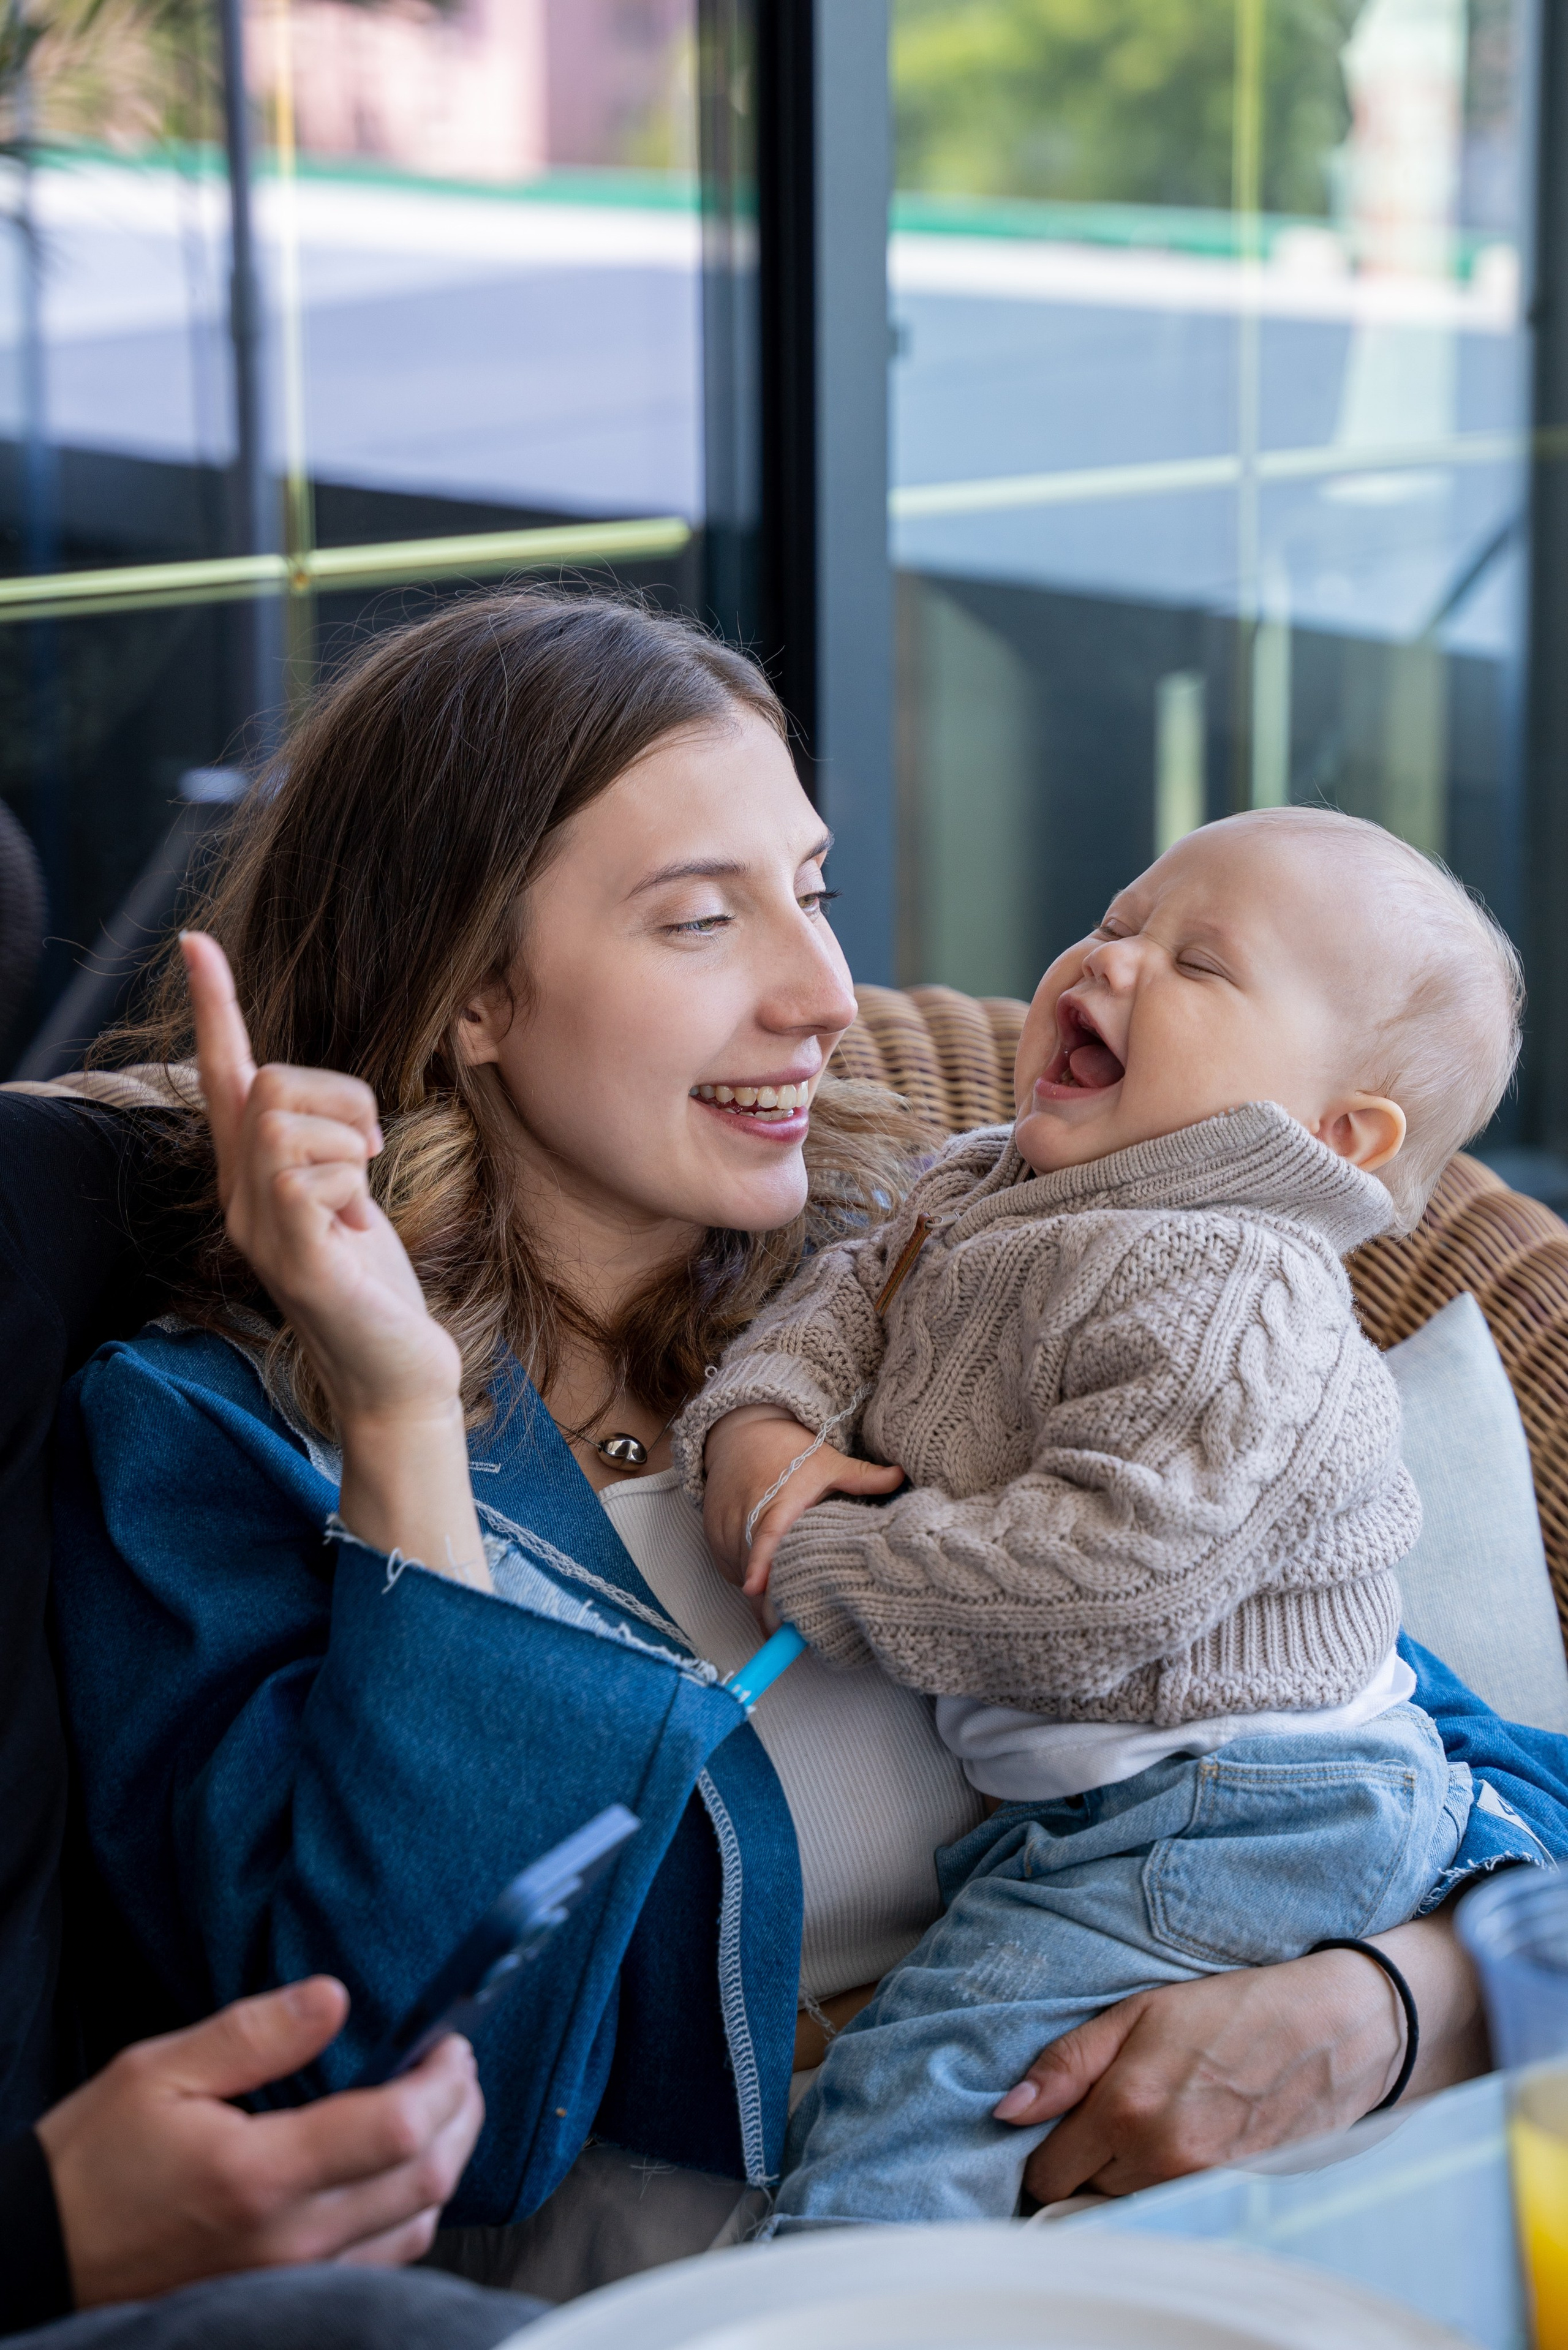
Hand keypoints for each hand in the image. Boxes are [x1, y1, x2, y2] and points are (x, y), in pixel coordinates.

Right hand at [34, 1978, 483, 2307]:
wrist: (45, 2254)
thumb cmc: (95, 2163)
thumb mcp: (159, 2072)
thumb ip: (255, 2034)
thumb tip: (334, 1997)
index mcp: (259, 2174)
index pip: (397, 2129)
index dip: (443, 2079)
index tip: (448, 2040)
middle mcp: (289, 2239)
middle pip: (426, 2178)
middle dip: (461, 2112)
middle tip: (455, 2063)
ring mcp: (293, 2277)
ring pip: (418, 2226)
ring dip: (445, 2159)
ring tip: (439, 2105)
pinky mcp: (288, 2296)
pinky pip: (383, 2260)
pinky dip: (412, 2208)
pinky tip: (400, 2166)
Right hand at [184, 932, 457, 1431]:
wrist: (397, 1373)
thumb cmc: (378, 1286)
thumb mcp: (347, 1199)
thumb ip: (325, 1148)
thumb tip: (322, 1105)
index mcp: (253, 1178)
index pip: (224, 1078)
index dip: (214, 1009)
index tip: (198, 943)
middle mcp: (239, 1198)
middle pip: (270, 1083)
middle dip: (340, 1097)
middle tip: (373, 1151)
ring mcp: (259, 1230)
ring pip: (289, 1122)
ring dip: (350, 1143)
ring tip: (363, 1196)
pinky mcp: (294, 1258)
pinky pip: (309, 1174)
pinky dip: (350, 1185)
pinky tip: (356, 1227)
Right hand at [703, 1404, 903, 1594]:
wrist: (741, 1436)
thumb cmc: (789, 1453)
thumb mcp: (829, 1462)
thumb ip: (863, 1477)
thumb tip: (901, 1476)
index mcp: (776, 1502)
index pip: (764, 1537)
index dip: (759, 1565)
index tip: (755, 1589)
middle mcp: (744, 1518)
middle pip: (752, 1570)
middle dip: (768, 1603)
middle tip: (787, 1635)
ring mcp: (725, 1530)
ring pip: (740, 1576)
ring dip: (761, 1596)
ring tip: (785, 1614)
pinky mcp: (714, 1539)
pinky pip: (730, 1570)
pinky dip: (748, 1580)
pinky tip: (768, 1582)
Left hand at [998, 1915, 1484, 2203]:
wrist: (1329, 2031)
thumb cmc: (1231, 2009)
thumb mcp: (1138, 2013)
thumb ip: (1066, 2063)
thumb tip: (1008, 2110)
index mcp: (1126, 2108)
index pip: (1047, 2174)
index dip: (1042, 2151)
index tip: (1055, 2125)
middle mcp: (1159, 2158)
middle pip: (1084, 2193)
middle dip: (1081, 2160)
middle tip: (1104, 2113)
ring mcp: (1198, 2184)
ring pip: (1125, 2204)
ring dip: (1121, 2174)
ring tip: (1146, 2120)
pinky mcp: (1229, 2195)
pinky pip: (1168, 2205)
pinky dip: (1161, 2182)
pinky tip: (1179, 2138)